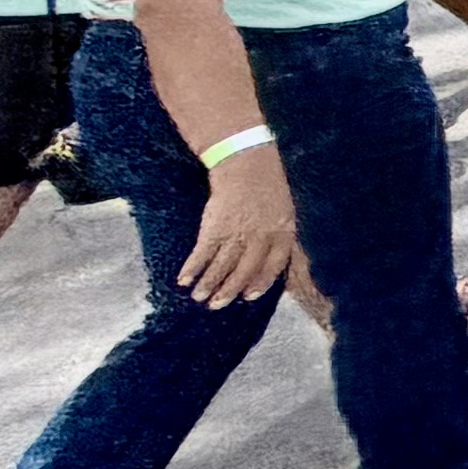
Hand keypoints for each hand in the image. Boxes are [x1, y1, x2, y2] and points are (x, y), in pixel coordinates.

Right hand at [181, 149, 302, 301]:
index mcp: (282, 232)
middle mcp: (261, 236)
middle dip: (229, 290)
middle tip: (217, 305)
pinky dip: (192, 268)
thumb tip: (269, 258)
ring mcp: (237, 233)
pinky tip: (184, 279)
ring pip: (222, 266)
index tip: (248, 297)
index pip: (274, 265)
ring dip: (208, 284)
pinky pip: (203, 254)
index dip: (260, 283)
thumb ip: (277, 235)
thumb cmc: (266, 186)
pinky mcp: (214, 227)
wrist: (246, 163)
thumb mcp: (284, 210)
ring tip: (198, 297)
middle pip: (245, 270)